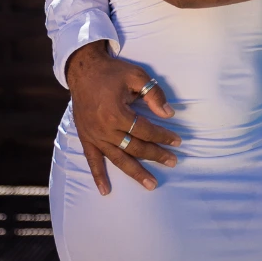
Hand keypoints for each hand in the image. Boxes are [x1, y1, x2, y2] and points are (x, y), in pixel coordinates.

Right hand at [65, 41, 181, 193]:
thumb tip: (168, 114)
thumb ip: (153, 94)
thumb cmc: (112, 72)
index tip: (177, 141)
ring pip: (118, 159)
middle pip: (135, 147)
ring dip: (135, 172)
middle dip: (156, 155)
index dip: (163, 136)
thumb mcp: (136, 75)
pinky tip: (106, 190)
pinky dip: (98, 176)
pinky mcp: (85, 138)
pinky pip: (92, 160)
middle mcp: (105, 129)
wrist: (83, 70)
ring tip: (151, 184)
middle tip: (173, 162)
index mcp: (117, 113)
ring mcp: (94, 136)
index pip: (145, 130)